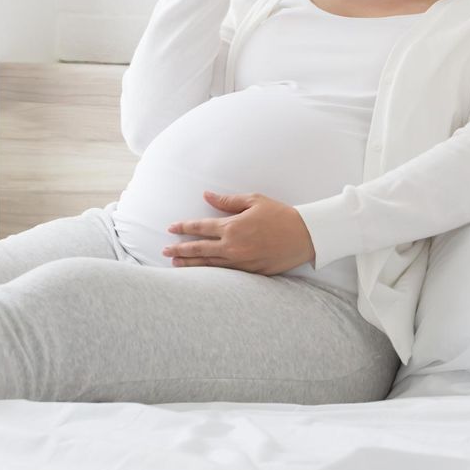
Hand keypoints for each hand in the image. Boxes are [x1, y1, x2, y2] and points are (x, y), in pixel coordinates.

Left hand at [162, 191, 315, 275]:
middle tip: (165, 251)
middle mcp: (232, 246)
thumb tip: (207, 195)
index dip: (183, 228)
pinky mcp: (250, 273)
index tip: (171, 228)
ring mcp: (241, 262)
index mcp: (232, 227)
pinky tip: (201, 273)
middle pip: (199, 249)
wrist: (305, 236)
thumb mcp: (253, 201)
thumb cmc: (280, 215)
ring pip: (209, 265)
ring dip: (190, 264)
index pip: (200, 228)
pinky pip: (225, 274)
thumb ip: (227, 201)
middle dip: (179, 250)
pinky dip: (210, 273)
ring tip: (176, 264)